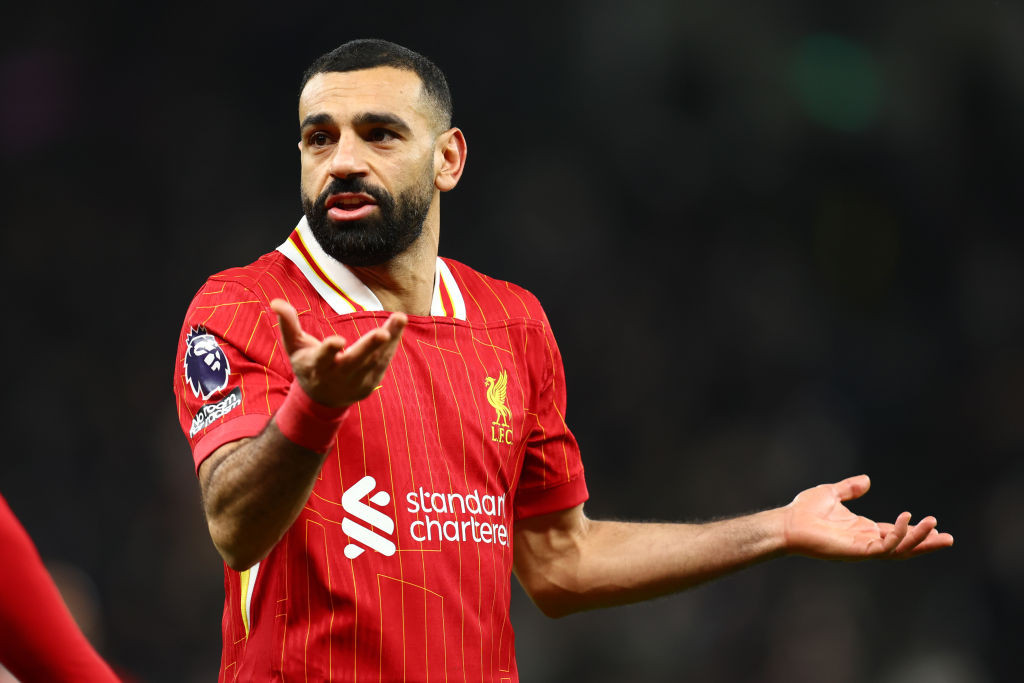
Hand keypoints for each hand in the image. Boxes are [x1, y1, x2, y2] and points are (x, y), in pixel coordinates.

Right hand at [270, 299, 406, 407]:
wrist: (323, 400)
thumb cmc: (308, 364)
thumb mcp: (294, 347)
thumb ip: (288, 324)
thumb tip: (276, 302)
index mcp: (316, 366)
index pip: (322, 358)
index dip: (329, 349)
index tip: (338, 340)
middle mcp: (337, 376)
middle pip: (354, 361)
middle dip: (368, 347)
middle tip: (382, 333)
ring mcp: (356, 382)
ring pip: (374, 359)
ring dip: (389, 338)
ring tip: (400, 317)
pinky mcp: (370, 384)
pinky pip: (383, 362)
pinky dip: (392, 344)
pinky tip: (398, 325)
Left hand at [782, 475, 953, 559]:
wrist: (787, 523)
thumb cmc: (804, 511)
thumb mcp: (832, 493)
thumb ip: (850, 488)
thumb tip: (867, 480)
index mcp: (863, 530)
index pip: (895, 533)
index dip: (914, 530)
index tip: (934, 525)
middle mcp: (866, 541)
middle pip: (903, 545)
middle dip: (925, 542)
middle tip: (949, 538)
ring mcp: (862, 548)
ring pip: (899, 549)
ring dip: (918, 539)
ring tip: (934, 527)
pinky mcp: (857, 551)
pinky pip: (884, 547)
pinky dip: (898, 536)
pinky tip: (907, 521)